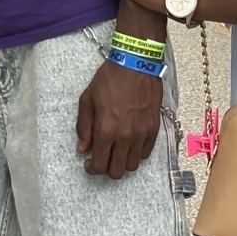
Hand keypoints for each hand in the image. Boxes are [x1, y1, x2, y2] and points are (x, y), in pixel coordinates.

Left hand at [75, 60, 161, 178]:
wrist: (136, 63)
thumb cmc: (109, 79)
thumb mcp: (87, 99)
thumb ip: (84, 127)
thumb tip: (82, 149)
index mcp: (106, 130)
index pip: (99, 165)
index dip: (92, 168)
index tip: (89, 163)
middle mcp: (125, 136)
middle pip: (117, 171)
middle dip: (107, 168)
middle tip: (102, 158)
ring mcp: (142, 134)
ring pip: (132, 165)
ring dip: (122, 161)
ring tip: (116, 150)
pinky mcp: (154, 128)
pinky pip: (145, 153)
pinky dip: (136, 153)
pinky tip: (129, 142)